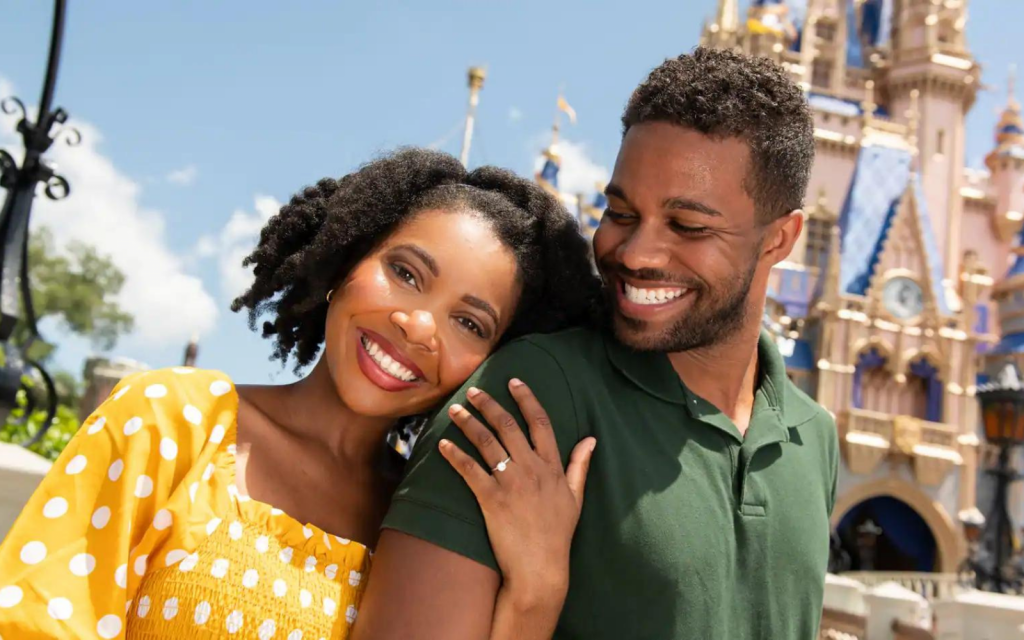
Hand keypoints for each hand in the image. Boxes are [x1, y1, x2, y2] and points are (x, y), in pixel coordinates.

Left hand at [438, 378, 595, 607]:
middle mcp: (532, 469)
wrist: (541, 567)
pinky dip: (455, 455)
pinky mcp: (491, 499)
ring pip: (486, 442)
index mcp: (552, 466)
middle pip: (507, 426)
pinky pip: (470, 470)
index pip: (540, 422)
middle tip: (473, 391)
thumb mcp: (576, 497)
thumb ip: (580, 465)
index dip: (526, 398)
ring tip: (454, 409)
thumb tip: (590, 439)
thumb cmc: (558, 534)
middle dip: (488, 404)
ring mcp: (511, 483)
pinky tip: (443, 444)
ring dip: (468, 422)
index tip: (514, 381)